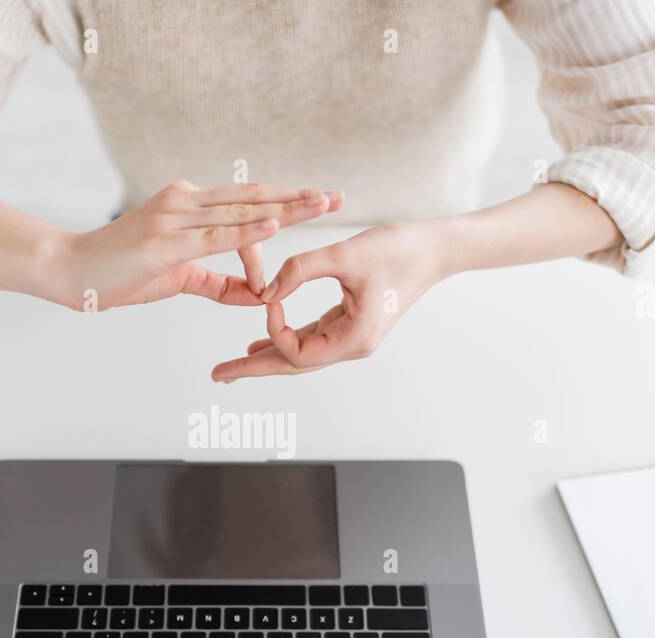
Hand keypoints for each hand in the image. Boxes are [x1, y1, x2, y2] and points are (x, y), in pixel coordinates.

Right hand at [58, 181, 342, 310]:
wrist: (71, 272)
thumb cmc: (120, 274)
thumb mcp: (179, 279)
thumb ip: (218, 284)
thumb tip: (256, 294)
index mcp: (190, 205)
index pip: (248, 204)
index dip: (285, 203)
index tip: (319, 203)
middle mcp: (186, 201)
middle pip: (254, 198)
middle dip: (299, 198)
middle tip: (339, 197)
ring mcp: (175, 217)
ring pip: (242, 212)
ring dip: (285, 209)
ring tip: (321, 205)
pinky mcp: (165, 240)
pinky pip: (215, 236)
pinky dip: (248, 232)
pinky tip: (275, 225)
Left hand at [211, 220, 453, 380]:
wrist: (436, 247)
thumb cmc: (400, 249)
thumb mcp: (346, 254)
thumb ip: (302, 269)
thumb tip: (265, 289)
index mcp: (354, 338)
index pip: (298, 352)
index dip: (275, 329)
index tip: (269, 297)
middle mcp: (352, 344)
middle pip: (293, 365)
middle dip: (254, 369)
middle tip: (218, 375)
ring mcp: (351, 336)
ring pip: (300, 353)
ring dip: (266, 357)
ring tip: (232, 365)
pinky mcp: (350, 321)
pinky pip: (310, 337)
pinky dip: (284, 338)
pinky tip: (260, 342)